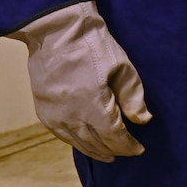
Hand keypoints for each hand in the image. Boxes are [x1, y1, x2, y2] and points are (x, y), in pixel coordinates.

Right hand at [9, 1, 152, 161]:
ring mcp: (54, 115)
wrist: (56, 32)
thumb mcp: (123, 68)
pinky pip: (62, 135)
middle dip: (114, 150)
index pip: (115, 136)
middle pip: (97, 143)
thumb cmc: (93, 46)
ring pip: (78, 142)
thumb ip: (133, 97)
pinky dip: (76, 142)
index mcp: (94, 105)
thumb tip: (143, 120)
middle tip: (126, 152)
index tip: (139, 149)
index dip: (128, 146)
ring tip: (108, 155)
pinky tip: (85, 143)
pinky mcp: (43, 111)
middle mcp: (72, 115)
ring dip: (95, 151)